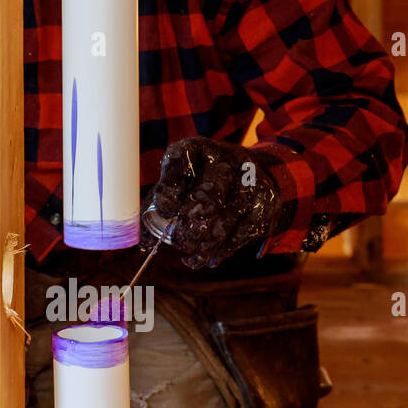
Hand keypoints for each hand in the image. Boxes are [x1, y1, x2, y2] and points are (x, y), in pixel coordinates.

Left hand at [150, 137, 281, 268]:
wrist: (250, 175)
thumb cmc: (200, 182)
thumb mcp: (177, 184)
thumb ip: (156, 209)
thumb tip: (143, 244)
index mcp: (195, 149)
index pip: (180, 161)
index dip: (170, 187)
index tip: (163, 210)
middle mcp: (225, 159)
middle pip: (209, 192)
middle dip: (191, 222)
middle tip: (179, 241)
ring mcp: (249, 179)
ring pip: (227, 216)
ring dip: (207, 243)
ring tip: (192, 258)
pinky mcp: (264, 201)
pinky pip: (243, 230)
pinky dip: (225, 249)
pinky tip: (211, 258)